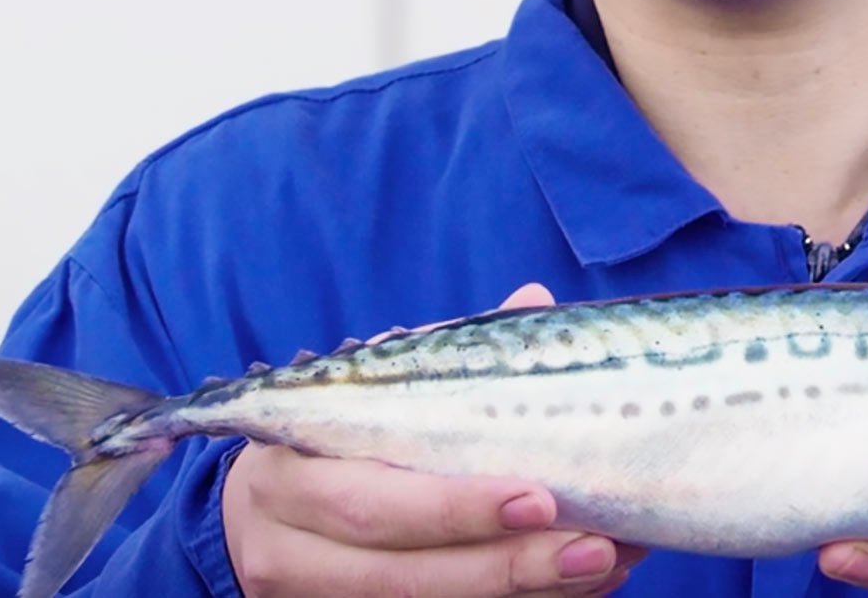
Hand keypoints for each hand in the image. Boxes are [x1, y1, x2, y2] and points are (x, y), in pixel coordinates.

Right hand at [223, 284, 644, 596]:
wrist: (266, 506)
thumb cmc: (338, 430)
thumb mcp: (373, 387)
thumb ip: (447, 356)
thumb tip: (533, 299)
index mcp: (286, 471)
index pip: (371, 501)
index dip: (456, 507)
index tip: (539, 497)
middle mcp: (286, 548)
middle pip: (400, 574)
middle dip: (503, 564)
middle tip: (592, 545)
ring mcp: (310, 597)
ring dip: (521, 593)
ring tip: (601, 563)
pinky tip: (573, 587)